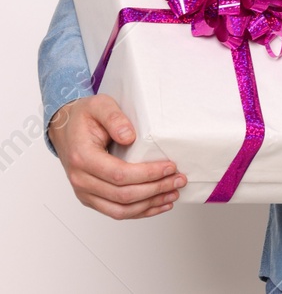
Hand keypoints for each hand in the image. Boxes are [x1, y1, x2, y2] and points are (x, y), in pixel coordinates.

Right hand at [48, 96, 186, 218]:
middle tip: (179, 180)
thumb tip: (129, 136)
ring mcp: (85, 192)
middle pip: (122, 195)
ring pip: (120, 210)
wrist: (65, 129)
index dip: (147, 173)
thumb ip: (114, 118)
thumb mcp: (99, 106)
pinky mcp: (92, 198)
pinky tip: (158, 205)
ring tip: (173, 194)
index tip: (170, 167)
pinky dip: (139, 212)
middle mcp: (81, 179)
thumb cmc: (84, 117)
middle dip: (155, 189)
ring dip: (150, 204)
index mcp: (83, 157)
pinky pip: (116, 212)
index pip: (119, 173)